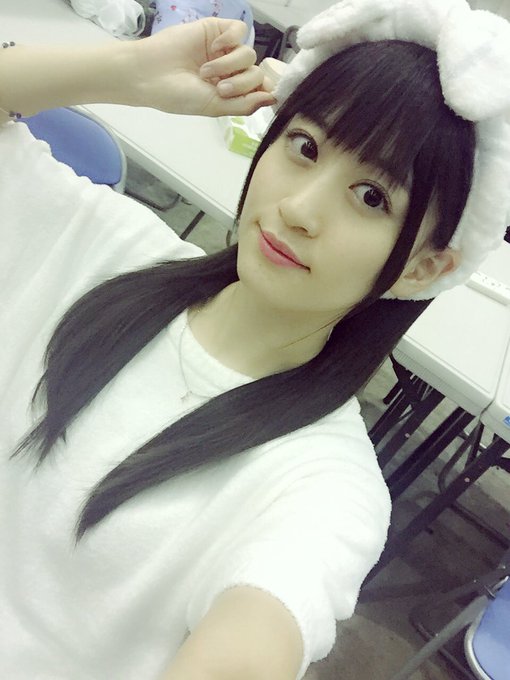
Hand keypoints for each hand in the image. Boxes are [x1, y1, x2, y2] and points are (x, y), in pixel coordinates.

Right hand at [131, 18, 275, 116]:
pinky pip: (239, 29)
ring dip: (230, 65)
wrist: (151, 74)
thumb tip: (272, 99)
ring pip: (248, 54)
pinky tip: (214, 48)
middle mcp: (230, 70)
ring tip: (206, 72)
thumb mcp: (215, 107)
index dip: (261, 90)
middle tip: (218, 88)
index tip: (255, 94)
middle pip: (256, 73)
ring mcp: (223, 49)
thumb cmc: (178, 95)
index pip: (259, 88)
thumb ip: (245, 104)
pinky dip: (231, 39)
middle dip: (241, 83)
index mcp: (230, 90)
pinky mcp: (216, 29)